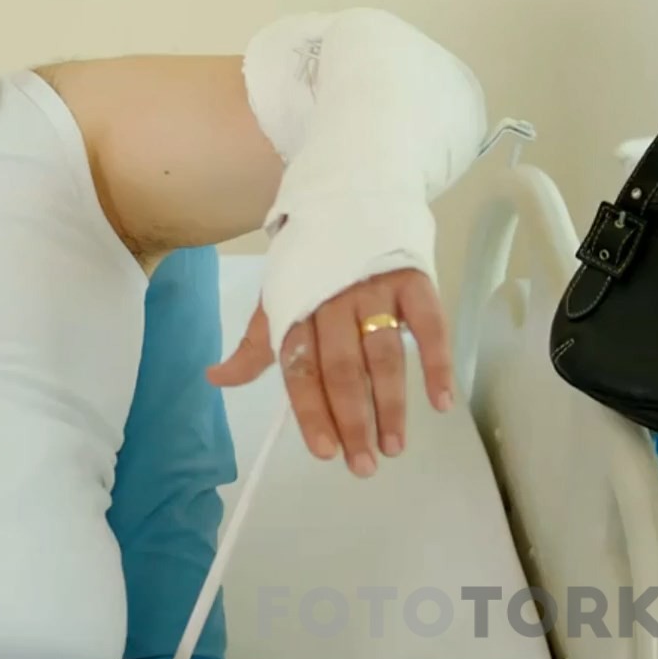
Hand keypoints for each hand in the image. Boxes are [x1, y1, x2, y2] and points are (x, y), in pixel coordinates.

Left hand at [206, 268, 452, 477]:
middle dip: (352, 420)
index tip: (325, 452)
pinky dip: (436, 364)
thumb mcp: (277, 296)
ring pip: (383, 355)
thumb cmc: (311, 260)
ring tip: (393, 447)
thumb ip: (256, 346)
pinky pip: (430, 326)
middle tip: (363, 465)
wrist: (349, 193)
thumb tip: (216, 379)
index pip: (300, 368)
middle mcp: (333, 301)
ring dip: (390, 404)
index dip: (311, 410)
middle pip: (342, 368)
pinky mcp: (414, 280)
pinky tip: (441, 403)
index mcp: (295, 308)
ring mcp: (376, 290)